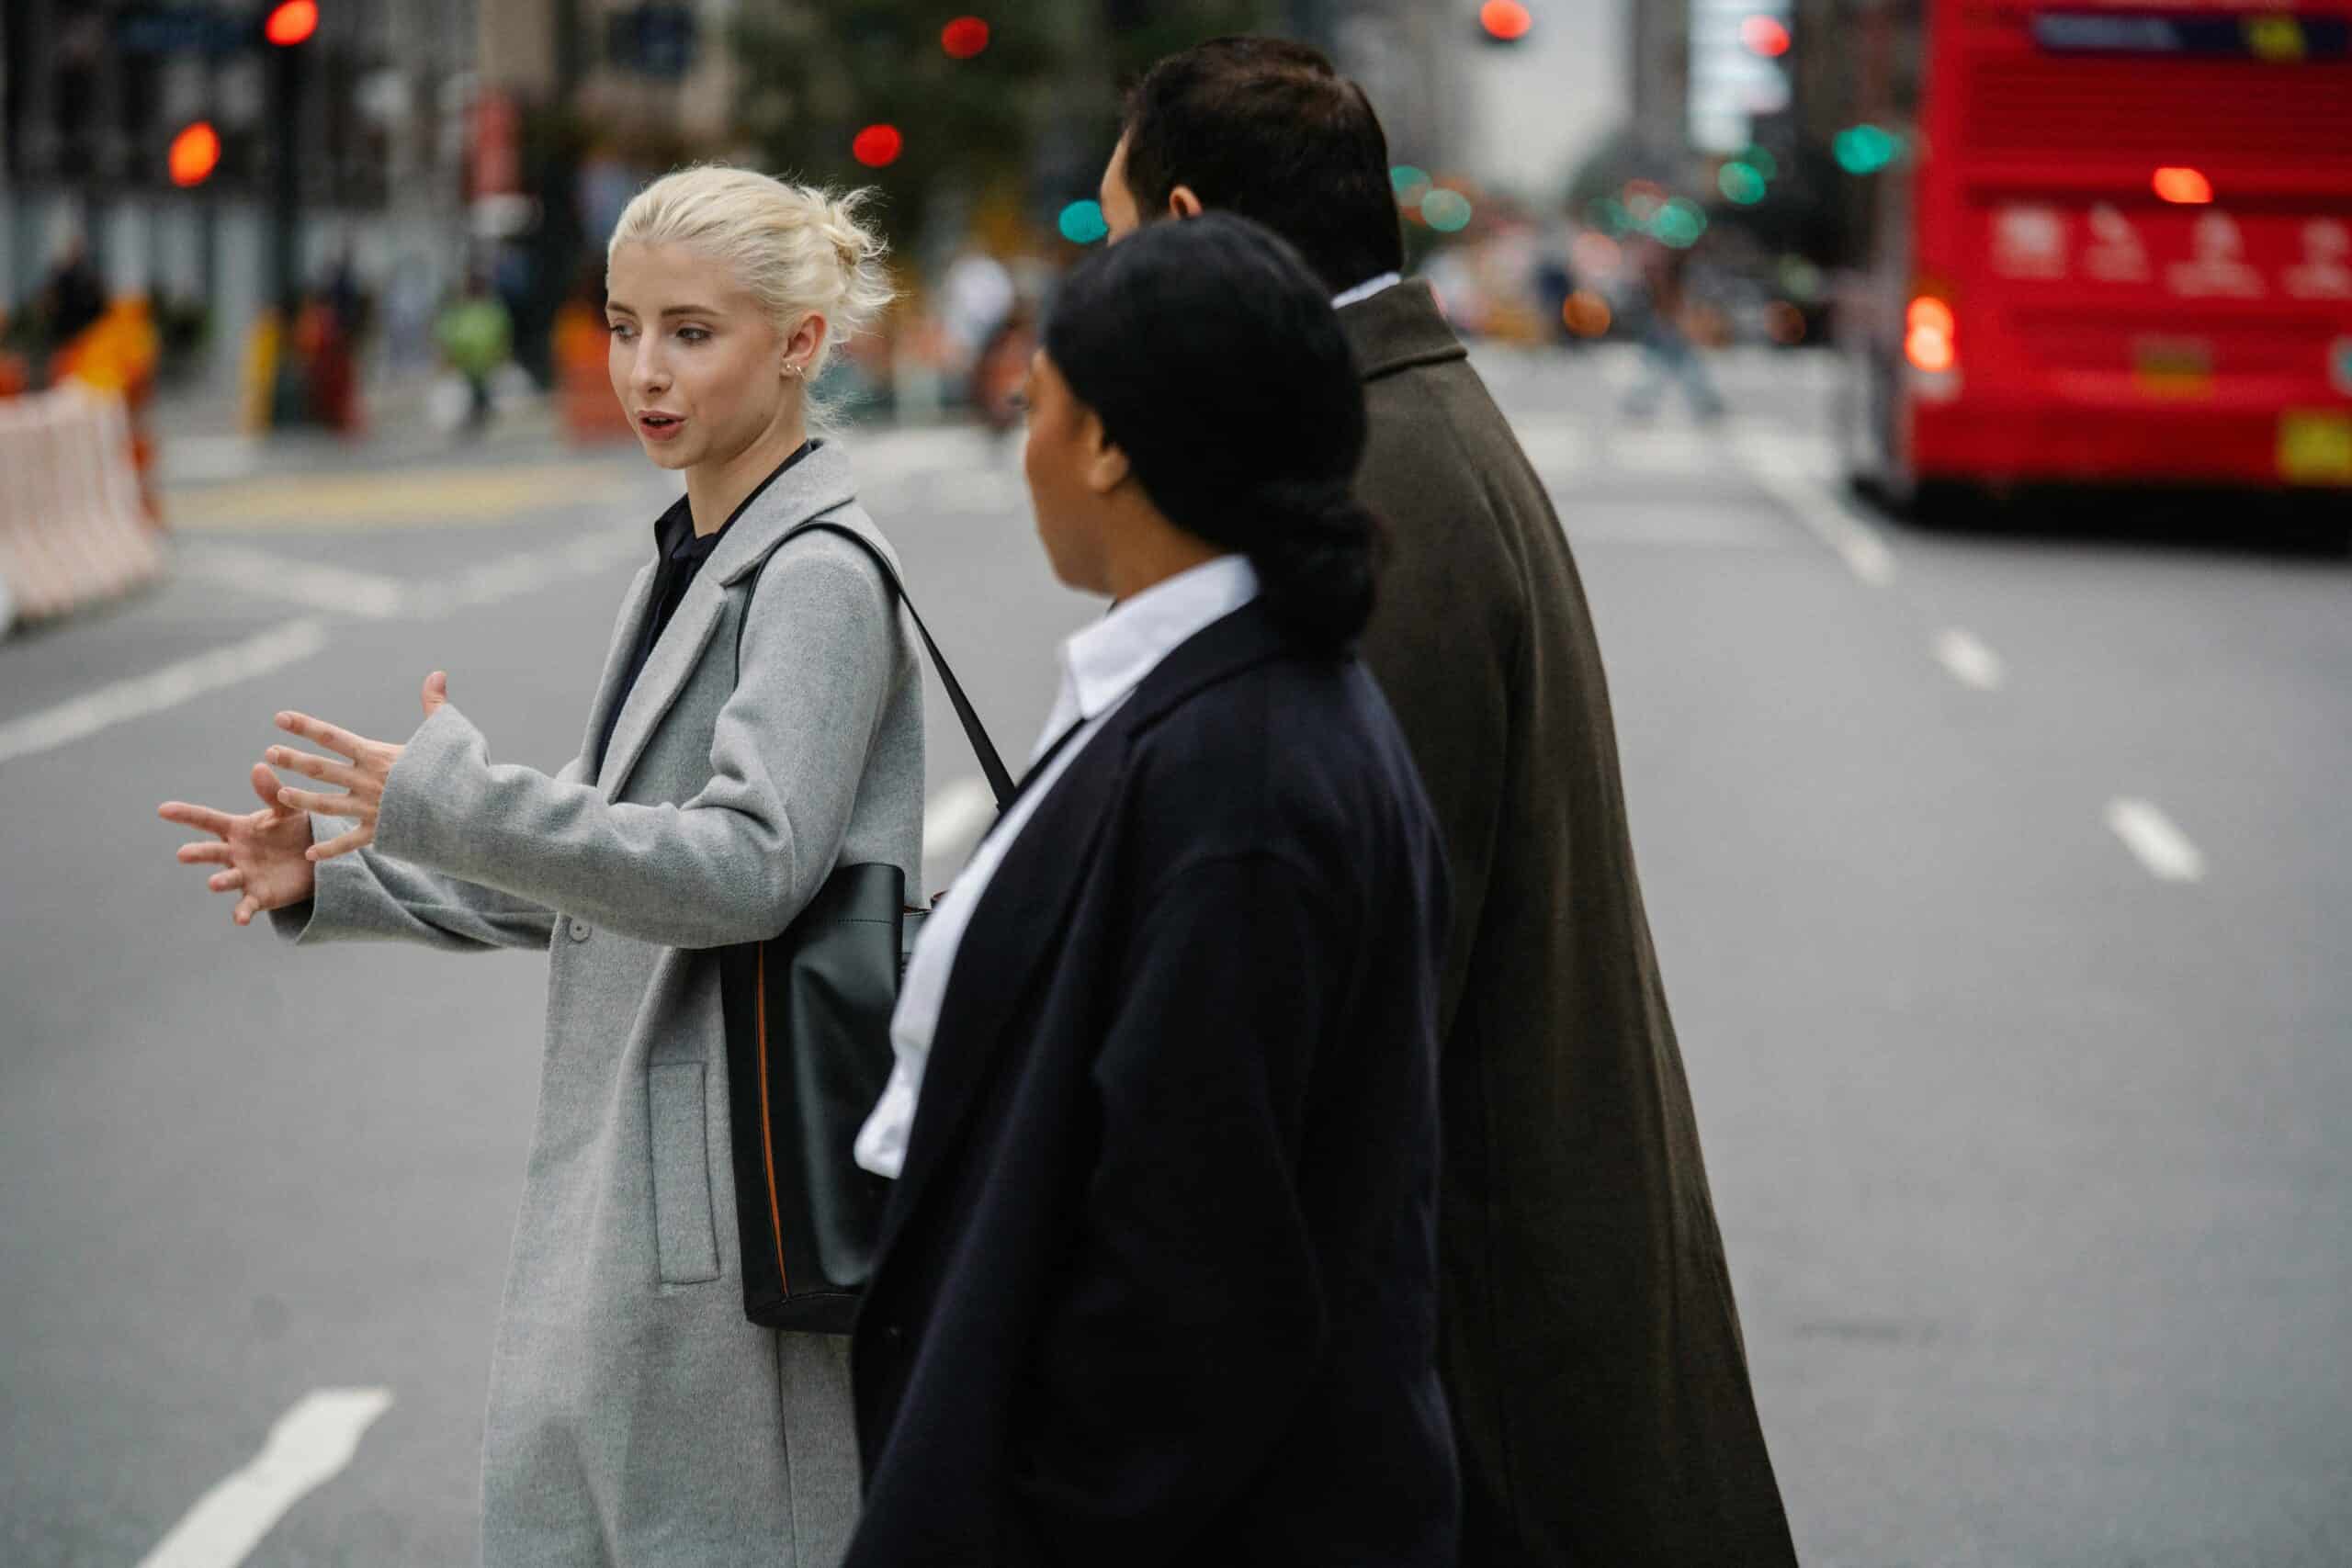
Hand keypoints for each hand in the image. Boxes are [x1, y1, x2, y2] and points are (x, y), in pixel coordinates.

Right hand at [159, 763, 318, 925]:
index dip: (185, 814)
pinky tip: (240, 919)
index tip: (163, 809)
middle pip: (212, 852)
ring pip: (227, 878)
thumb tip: (259, 767)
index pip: (207, 820)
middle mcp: (234, 854)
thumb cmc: (293, 831)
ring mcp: (244, 876)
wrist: (314, 860)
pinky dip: (242, 912)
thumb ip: (272, 793)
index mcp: (237, 829)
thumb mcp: (286, 811)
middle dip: (197, 853)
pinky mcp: (259, 896)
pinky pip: (247, 905)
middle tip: (183, 854)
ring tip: (214, 882)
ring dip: (220, 880)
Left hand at [266, 672, 449, 862]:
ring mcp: (371, 808)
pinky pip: (349, 842)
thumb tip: (437, 673)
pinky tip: (309, 854)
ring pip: (327, 804)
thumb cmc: (458, 770)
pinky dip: (329, 849)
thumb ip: (434, 704)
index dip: (305, 726)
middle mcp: (368, 781)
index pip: (333, 737)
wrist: (467, 811)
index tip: (280, 718)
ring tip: (279, 793)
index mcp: (378, 756)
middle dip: (294, 760)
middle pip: (322, 768)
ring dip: (302, 799)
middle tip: (269, 752)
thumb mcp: (446, 732)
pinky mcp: (380, 832)